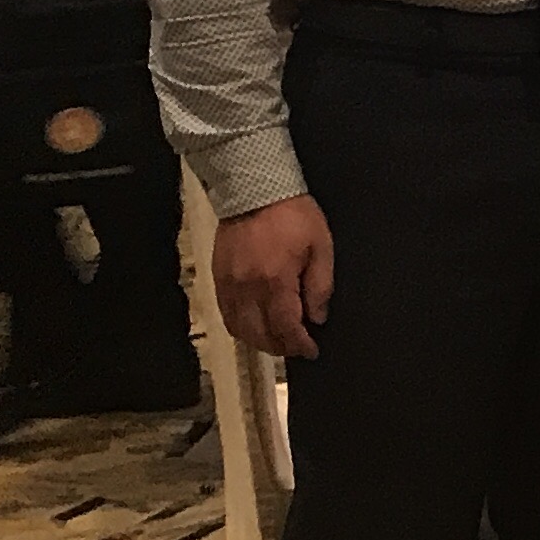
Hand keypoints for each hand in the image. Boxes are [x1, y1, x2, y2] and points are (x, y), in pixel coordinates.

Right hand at [215, 195, 334, 358]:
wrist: (254, 189)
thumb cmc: (293, 214)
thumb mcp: (321, 246)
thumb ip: (320, 285)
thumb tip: (317, 317)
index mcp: (275, 280)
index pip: (285, 327)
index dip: (299, 344)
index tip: (311, 350)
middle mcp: (247, 289)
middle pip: (259, 335)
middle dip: (280, 347)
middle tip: (297, 347)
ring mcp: (228, 285)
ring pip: (239, 329)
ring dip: (259, 341)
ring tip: (277, 339)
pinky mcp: (217, 278)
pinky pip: (226, 314)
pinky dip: (240, 327)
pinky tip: (254, 325)